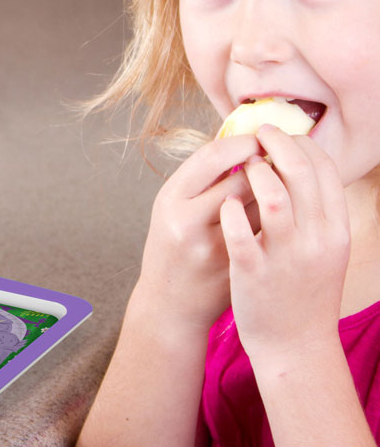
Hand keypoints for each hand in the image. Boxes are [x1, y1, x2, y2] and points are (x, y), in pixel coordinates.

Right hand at [138, 134, 261, 331]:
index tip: (260, 140)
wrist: (169, 305)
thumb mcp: (173, 208)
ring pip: (260, 207)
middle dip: (266, 167)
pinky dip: (277, 220)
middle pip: (242, 179)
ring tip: (277, 190)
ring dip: (276, 193)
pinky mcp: (237, 269)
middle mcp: (187, 222)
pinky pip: (268, 233)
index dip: (243, 142)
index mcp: (169, 199)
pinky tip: (277, 217)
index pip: (213, 155)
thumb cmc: (174, 247)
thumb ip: (204, 179)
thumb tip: (246, 141)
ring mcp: (213, 248)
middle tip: (277, 163)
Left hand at [219, 125, 349, 363]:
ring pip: (273, 198)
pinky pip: (240, 232)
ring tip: (242, 167)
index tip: (283, 134)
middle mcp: (316, 241)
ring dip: (254, 173)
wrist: (295, 346)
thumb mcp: (326, 249)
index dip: (302, 144)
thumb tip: (302, 166)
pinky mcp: (253, 273)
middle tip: (259, 133)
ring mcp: (285, 257)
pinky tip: (225, 203)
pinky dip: (231, 210)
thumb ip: (318, 211)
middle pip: (301, 174)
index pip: (325, 170)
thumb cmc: (305, 290)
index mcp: (336, 231)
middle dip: (277, 145)